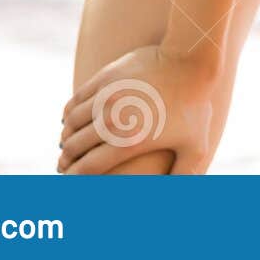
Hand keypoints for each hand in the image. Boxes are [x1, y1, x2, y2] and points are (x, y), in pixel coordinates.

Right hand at [58, 45, 218, 174]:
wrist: (191, 59)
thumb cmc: (195, 105)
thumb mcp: (195, 146)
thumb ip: (183, 176)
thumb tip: (176, 200)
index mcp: (130, 142)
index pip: (88, 168)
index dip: (73, 178)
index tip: (67, 182)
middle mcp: (112, 120)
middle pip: (74, 146)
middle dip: (66, 159)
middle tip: (64, 165)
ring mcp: (106, 96)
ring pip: (71, 123)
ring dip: (66, 136)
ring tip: (66, 144)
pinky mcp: (104, 77)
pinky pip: (76, 100)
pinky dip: (68, 114)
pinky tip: (69, 120)